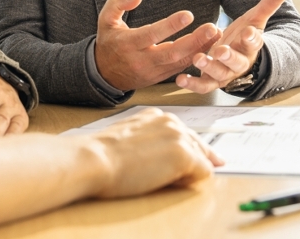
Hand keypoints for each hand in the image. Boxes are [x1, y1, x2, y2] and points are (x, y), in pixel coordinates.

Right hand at [85, 107, 222, 198]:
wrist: (95, 159)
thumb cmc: (102, 154)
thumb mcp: (127, 139)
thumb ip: (147, 141)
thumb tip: (158, 157)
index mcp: (155, 116)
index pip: (182, 133)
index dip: (187, 149)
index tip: (194, 159)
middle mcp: (170, 122)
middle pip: (197, 143)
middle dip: (200, 158)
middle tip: (203, 169)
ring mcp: (179, 137)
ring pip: (202, 157)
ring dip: (193, 170)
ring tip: (177, 180)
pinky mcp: (185, 155)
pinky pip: (204, 172)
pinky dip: (194, 180)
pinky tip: (177, 183)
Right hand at [94, 0, 220, 91]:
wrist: (105, 74)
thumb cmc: (108, 42)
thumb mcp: (105, 19)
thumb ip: (118, 3)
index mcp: (128, 44)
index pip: (151, 35)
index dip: (170, 25)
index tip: (188, 14)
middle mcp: (142, 60)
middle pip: (172, 52)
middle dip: (194, 41)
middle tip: (212, 28)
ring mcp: (153, 71)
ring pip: (180, 62)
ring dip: (200, 50)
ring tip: (217, 36)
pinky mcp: (161, 77)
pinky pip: (181, 68)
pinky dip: (196, 58)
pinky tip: (209, 47)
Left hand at [176, 0, 286, 93]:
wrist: (237, 56)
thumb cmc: (244, 36)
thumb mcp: (254, 20)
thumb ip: (266, 7)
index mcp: (250, 46)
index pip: (254, 42)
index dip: (251, 38)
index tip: (248, 32)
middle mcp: (239, 62)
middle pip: (236, 62)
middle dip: (228, 56)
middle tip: (221, 51)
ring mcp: (225, 73)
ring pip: (218, 74)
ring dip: (208, 67)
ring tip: (198, 58)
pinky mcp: (210, 80)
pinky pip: (202, 85)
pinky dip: (192, 84)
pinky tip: (180, 79)